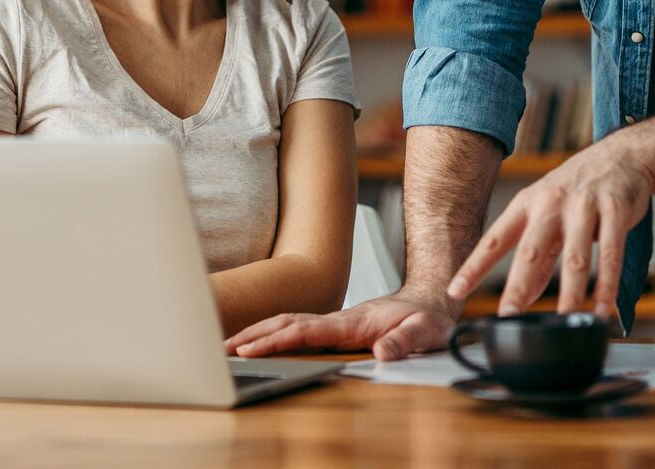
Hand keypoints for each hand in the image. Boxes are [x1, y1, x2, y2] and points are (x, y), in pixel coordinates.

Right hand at [224, 287, 457, 362]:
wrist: (431, 300)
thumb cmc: (427, 317)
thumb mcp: (425, 332)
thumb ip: (404, 341)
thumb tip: (382, 354)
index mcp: (352, 322)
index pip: (304, 331)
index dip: (274, 341)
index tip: (249, 351)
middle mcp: (338, 319)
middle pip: (285, 323)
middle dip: (253, 334)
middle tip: (223, 349)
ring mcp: (335, 322)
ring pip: (288, 323)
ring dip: (258, 333)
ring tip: (231, 346)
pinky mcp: (336, 328)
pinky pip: (298, 330)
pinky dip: (273, 334)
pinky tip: (263, 343)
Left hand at [448, 139, 653, 316]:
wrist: (620, 155)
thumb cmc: (577, 190)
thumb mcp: (548, 213)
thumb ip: (539, 255)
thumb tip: (524, 295)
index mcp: (526, 204)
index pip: (494, 240)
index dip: (473, 267)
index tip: (455, 290)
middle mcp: (550, 203)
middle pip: (531, 251)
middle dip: (518, 285)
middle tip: (508, 315)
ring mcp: (583, 206)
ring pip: (574, 258)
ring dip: (570, 294)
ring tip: (564, 321)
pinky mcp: (615, 211)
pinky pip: (609, 254)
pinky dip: (607, 286)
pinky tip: (602, 309)